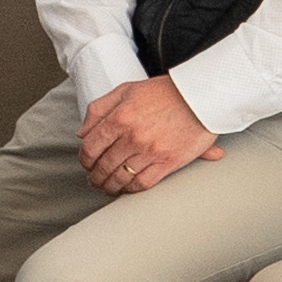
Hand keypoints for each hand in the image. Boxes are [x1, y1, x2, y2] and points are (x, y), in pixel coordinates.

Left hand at [76, 74, 220, 194]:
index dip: (85, 159)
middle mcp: (132, 137)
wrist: (200, 96)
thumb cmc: (163, 92)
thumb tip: (82, 133)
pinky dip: (132, 190)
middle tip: (94, 181)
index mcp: (119, 118)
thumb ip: (98, 110)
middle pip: (104, 165)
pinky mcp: (168, 162)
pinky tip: (127, 189)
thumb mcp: (125, 90)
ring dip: (110, 186)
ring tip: (107, 188)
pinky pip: (144, 183)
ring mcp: (150, 151)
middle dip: (95, 177)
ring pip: (121, 177)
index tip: (86, 164)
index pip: (91, 147)